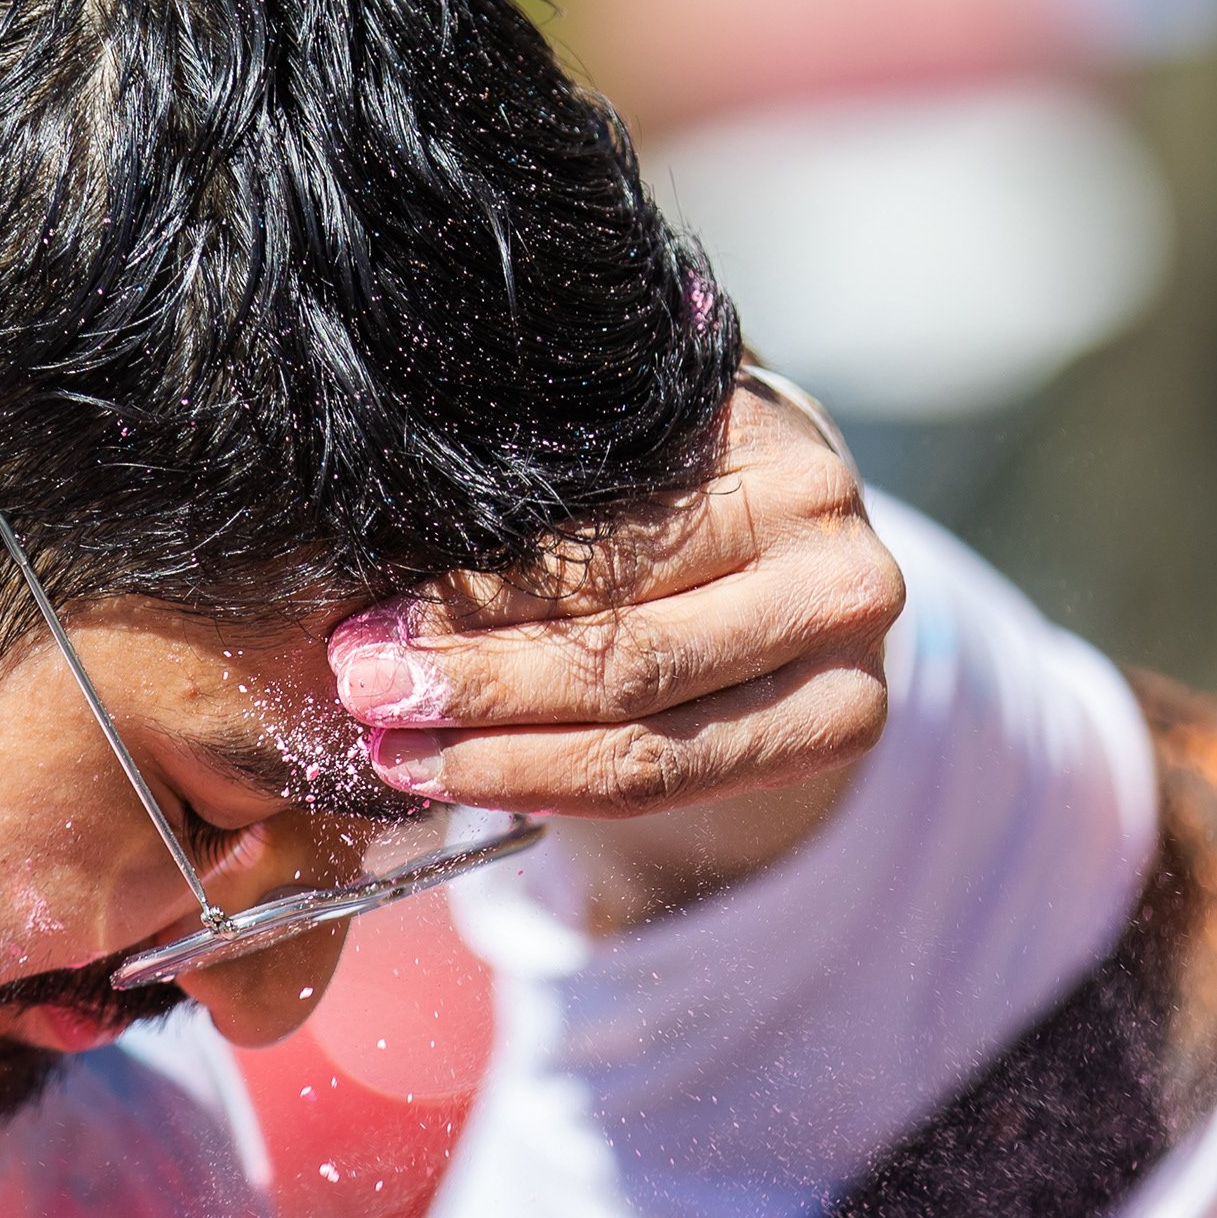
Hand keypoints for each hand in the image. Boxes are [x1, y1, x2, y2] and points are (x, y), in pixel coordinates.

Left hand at [326, 375, 899, 815]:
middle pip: (625, 643)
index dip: (473, 592)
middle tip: (364, 691)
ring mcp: (856, 638)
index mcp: (767, 434)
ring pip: (645, 728)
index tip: (360, 620)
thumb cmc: (664, 478)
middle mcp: (830, 536)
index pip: (600, 544)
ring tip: (392, 749)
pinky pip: (674, 777)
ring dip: (497, 750)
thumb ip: (543, 467)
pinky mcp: (847, 721)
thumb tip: (387, 509)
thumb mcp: (610, 446)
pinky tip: (464, 777)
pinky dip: (553, 783)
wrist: (789, 539)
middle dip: (473, 678)